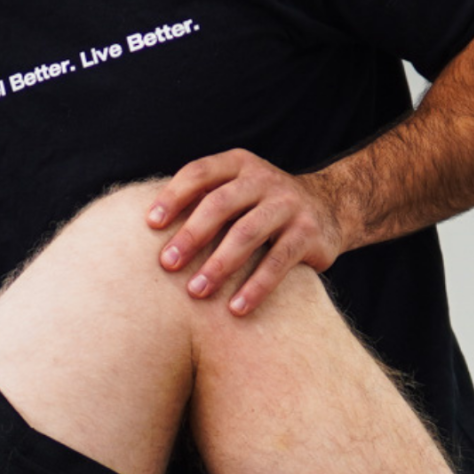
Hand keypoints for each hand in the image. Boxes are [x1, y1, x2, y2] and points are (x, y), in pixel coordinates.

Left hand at [147, 150, 341, 313]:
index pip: (200, 173)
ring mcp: (289, 205)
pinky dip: (256, 286)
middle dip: (191, 235)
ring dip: (219, 265)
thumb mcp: (236, 192)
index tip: (150, 224)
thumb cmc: (261, 207)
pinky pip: (279, 261)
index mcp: (239, 165)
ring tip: (195, 292)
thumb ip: (202, 202)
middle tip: (166, 264)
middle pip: (221, 204)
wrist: (331, 208)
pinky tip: (235, 308)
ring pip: (248, 233)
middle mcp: (264, 179)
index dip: (174, 196)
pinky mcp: (309, 234)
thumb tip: (142, 232)